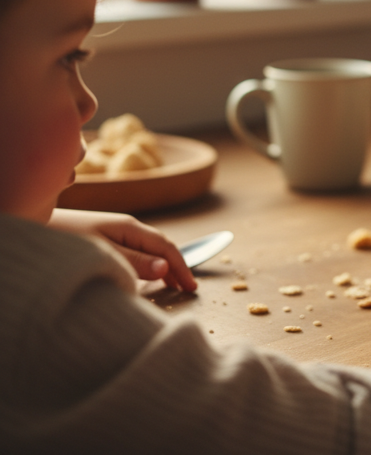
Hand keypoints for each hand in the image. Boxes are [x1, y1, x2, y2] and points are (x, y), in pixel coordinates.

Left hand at [49, 209, 196, 291]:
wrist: (35, 225)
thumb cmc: (66, 240)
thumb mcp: (102, 252)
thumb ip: (133, 261)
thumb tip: (165, 267)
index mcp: (130, 227)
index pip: (166, 246)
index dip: (181, 266)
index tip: (191, 288)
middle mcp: (126, 227)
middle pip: (160, 246)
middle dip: (177, 266)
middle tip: (187, 289)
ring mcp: (116, 232)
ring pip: (149, 249)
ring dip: (163, 266)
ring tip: (172, 284)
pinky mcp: (105, 239)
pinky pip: (136, 252)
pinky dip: (148, 264)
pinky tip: (145, 275)